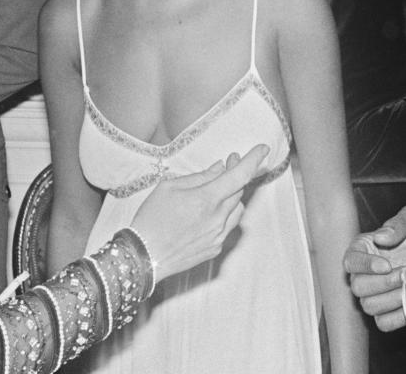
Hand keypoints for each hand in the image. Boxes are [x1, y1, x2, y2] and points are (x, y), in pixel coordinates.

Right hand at [131, 144, 268, 281]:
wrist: (143, 257)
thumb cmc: (151, 219)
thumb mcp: (169, 187)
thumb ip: (199, 177)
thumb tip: (220, 167)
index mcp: (206, 200)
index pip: (240, 175)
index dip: (253, 159)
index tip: (262, 149)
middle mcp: (217, 219)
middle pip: (239, 190)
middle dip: (236, 173)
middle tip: (228, 163)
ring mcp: (218, 236)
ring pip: (237, 209)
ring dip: (232, 195)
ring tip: (217, 189)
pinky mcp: (215, 249)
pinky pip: (228, 227)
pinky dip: (224, 214)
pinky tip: (208, 212)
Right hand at [343, 204, 405, 330]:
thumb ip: (399, 223)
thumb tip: (381, 236)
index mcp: (365, 248)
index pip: (350, 260)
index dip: (364, 265)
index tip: (386, 265)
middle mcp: (366, 273)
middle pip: (358, 286)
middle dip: (383, 283)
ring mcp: (376, 294)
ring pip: (369, 306)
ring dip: (392, 300)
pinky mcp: (390, 311)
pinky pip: (383, 323)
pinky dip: (398, 317)